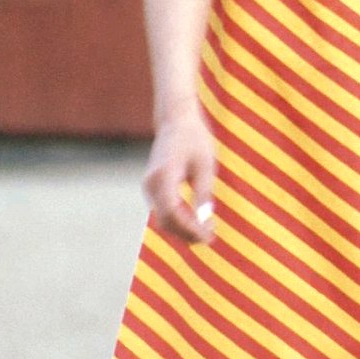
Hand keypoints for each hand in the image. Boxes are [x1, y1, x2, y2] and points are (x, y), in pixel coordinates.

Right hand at [142, 107, 217, 244]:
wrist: (176, 120)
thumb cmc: (194, 138)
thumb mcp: (205, 165)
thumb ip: (204, 193)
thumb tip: (204, 221)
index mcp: (163, 176)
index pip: (172, 213)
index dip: (189, 229)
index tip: (209, 237)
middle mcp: (151, 184)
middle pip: (166, 220)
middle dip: (187, 233)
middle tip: (210, 238)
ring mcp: (149, 186)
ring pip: (163, 218)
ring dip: (182, 228)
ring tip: (206, 232)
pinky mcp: (152, 187)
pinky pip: (163, 210)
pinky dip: (178, 219)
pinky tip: (195, 221)